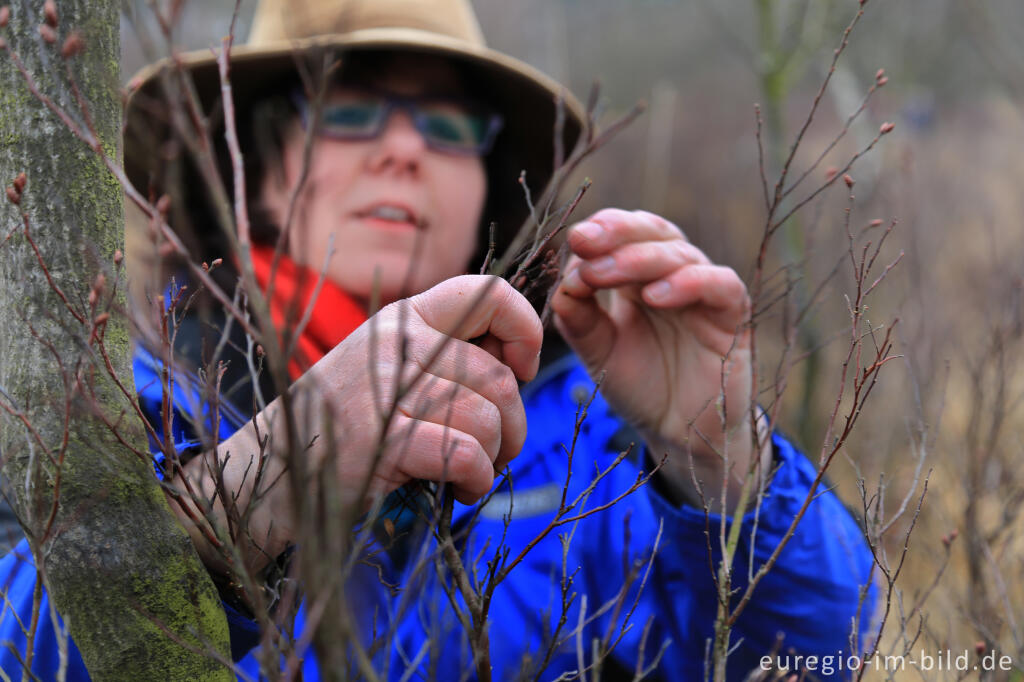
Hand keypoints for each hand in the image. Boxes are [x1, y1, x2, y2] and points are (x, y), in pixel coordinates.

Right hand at [301, 274, 541, 504]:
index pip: (489, 293)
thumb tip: (518, 365)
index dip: (524, 330)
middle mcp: (398, 342)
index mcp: (405, 317)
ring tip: (472, 473)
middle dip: (514, 424)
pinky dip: (476, 480)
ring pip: (488, 419)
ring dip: (495, 457)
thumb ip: (445, 356)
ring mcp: (389, 388)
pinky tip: (459, 489)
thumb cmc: (346, 424)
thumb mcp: (391, 367)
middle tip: (497, 451)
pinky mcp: (385, 440)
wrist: (273, 467)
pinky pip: (467, 455)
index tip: (520, 371)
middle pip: (498, 377)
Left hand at [549, 209, 759, 509]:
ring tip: (602, 274)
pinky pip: (722, 286)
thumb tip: (563, 284)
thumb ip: (579, 320)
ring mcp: (705, 293)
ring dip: (639, 259)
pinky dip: (690, 283)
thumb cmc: (640, 385)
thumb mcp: (598, 352)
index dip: (603, 230)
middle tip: (584, 241)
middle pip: (654, 232)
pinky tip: (655, 296)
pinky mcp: (734, 317)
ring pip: (682, 255)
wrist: (678, 433)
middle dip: (618, 232)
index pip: (626, 234)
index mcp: (639, 277)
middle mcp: (674, 276)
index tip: (575, 240)